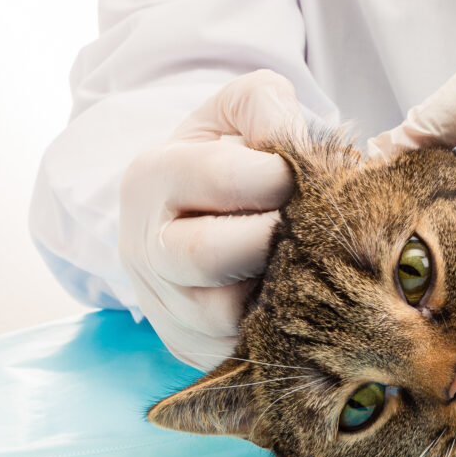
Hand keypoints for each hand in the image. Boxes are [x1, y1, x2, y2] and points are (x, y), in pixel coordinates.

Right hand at [119, 70, 305, 369]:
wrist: (196, 218)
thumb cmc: (229, 158)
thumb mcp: (238, 111)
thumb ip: (264, 103)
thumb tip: (286, 140)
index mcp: (152, 178)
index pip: (221, 177)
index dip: (281, 175)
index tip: (305, 176)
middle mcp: (146, 248)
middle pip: (209, 255)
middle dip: (275, 240)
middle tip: (310, 228)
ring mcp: (165, 307)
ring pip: (226, 317)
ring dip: (279, 293)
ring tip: (307, 266)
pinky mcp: (192, 349)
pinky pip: (239, 353)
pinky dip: (277, 333)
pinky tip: (299, 304)